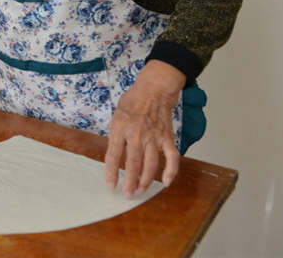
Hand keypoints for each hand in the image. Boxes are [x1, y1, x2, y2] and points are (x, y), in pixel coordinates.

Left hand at [104, 60, 184, 196]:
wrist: (154, 89)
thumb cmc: (133, 102)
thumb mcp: (116, 116)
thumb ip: (116, 136)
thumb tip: (113, 158)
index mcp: (120, 128)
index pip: (114, 155)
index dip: (112, 172)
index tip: (111, 185)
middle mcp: (137, 134)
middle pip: (133, 163)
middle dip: (130, 182)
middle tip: (127, 194)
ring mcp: (154, 136)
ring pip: (151, 164)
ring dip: (147, 180)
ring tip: (141, 190)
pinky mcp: (167, 137)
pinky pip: (172, 157)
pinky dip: (171, 171)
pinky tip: (166, 182)